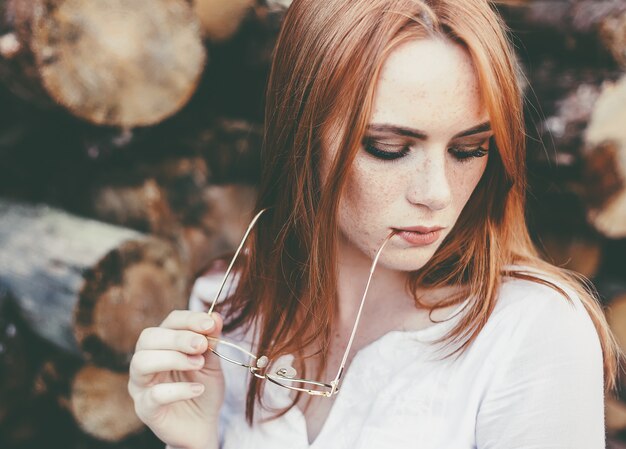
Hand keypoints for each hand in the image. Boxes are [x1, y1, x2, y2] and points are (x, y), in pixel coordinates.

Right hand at [128, 310, 224, 448]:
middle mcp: (146, 359)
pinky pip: (153, 395)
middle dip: (178, 338)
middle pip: (149, 337)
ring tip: (199, 364)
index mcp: (163, 343)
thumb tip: (216, 316)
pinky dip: (177, 389)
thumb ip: (211, 340)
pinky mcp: (144, 408)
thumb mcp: (212, 361)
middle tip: (202, 345)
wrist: (203, 423)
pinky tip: (198, 389)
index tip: (210, 324)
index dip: (189, 319)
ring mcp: (141, 384)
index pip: (169, 322)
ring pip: (141, 362)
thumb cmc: (204, 386)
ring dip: (173, 358)